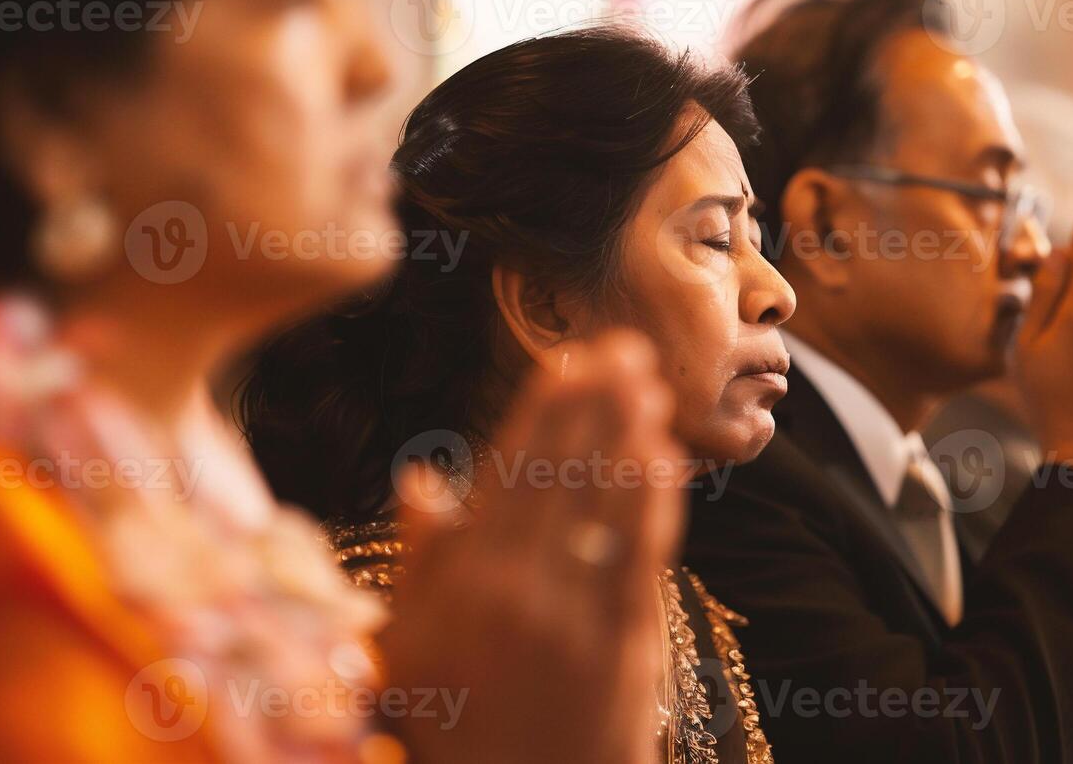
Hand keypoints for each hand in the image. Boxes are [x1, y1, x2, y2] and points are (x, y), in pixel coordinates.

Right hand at [381, 330, 683, 763]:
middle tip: (623, 347)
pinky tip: (664, 459)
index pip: (509, 474)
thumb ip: (418, 562)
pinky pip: (642, 557)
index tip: (566, 361)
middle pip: (564, 476)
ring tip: (648, 384)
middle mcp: (519, 593)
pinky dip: (653, 501)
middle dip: (596, 406)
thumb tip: (420, 479)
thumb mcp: (407, 650)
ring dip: (630, 436)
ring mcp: (577, 619)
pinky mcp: (625, 648)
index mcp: (463, 586)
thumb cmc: (451, 734)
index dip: (543, 412)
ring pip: (606, 506)